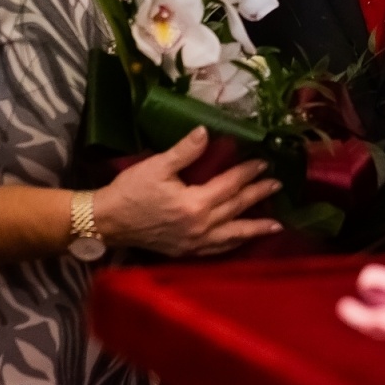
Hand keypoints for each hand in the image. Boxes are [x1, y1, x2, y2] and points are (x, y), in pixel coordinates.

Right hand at [94, 126, 283, 257]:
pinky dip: (234, 244)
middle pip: (236, 209)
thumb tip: (206, 133)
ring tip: (277, 225)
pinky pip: (218, 250)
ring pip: (233, 235)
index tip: (264, 163)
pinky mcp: (187, 252)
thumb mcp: (157, 166)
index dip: (247, 172)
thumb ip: (185, 151)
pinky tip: (242, 241)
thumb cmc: (131, 191)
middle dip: (258, 196)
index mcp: (195, 204)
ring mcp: (195, 243)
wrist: (107, 221)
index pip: (230, 185)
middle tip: (277, 185)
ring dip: (255, 228)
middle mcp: (200, 227)